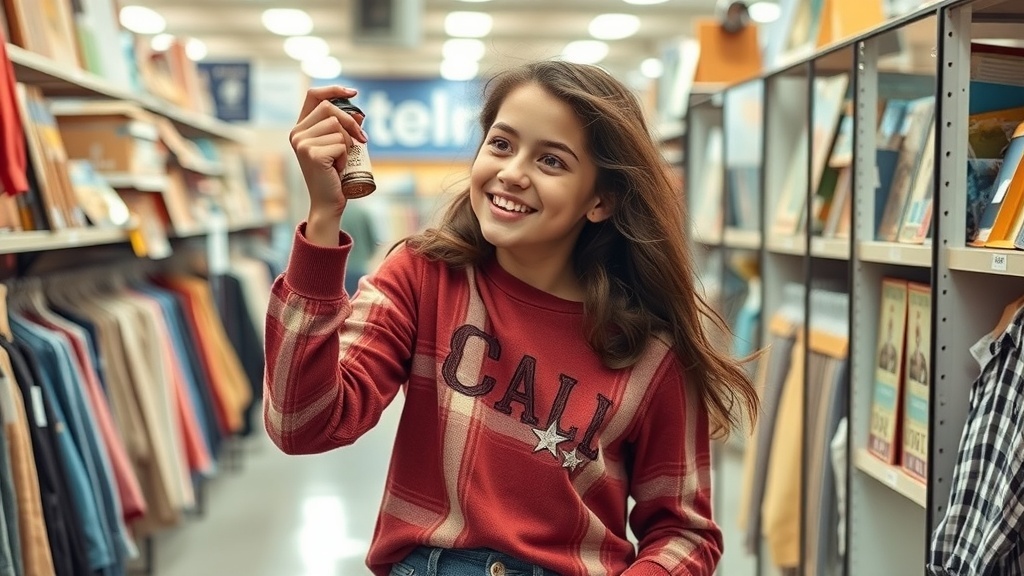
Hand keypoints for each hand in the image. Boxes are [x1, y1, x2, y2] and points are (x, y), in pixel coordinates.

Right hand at [289, 86, 368, 243]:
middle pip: (330, 109)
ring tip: (340, 161)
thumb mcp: (338, 146)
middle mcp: (296, 133)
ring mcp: (302, 143)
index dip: (334, 89)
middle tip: (363, 139)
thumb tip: (359, 113)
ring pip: (338, 128)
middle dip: (351, 122)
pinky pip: (341, 144)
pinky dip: (346, 157)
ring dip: (348, 145)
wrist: (327, 202)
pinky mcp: (312, 153)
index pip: (313, 95)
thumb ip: (344, 129)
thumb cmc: (334, 175)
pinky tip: (337, 169)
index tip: (353, 92)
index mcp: (300, 128)